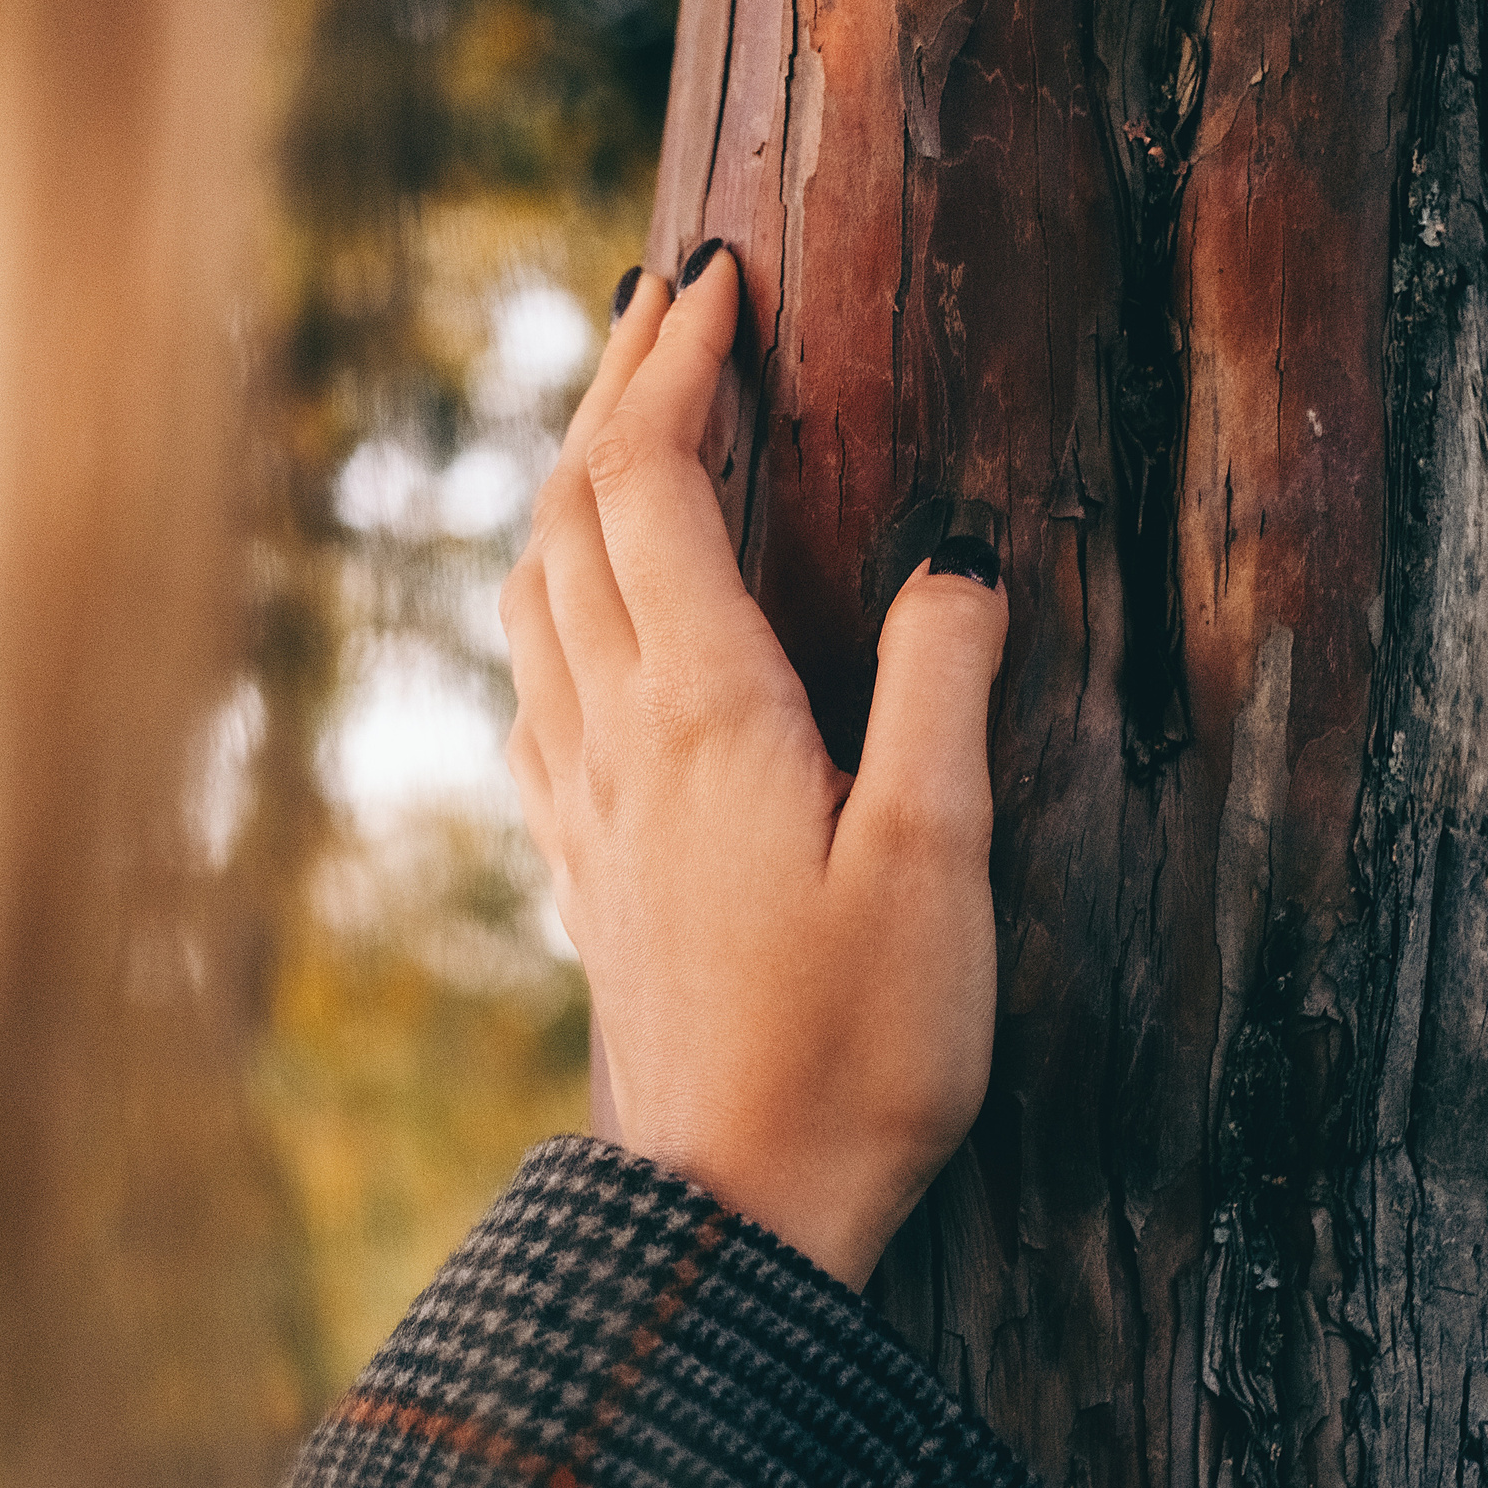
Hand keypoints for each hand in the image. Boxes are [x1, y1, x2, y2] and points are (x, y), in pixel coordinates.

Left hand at [500, 246, 1008, 1288]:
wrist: (737, 1206)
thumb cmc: (855, 1049)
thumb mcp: (938, 863)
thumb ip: (940, 687)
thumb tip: (954, 550)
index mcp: (705, 712)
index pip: (653, 487)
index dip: (679, 370)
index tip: (724, 280)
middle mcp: (617, 735)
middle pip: (572, 516)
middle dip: (615, 390)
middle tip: (671, 301)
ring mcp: (582, 798)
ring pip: (534, 591)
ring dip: (568, 482)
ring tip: (622, 417)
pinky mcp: (580, 858)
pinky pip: (532, 680)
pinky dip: (550, 590)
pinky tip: (578, 603)